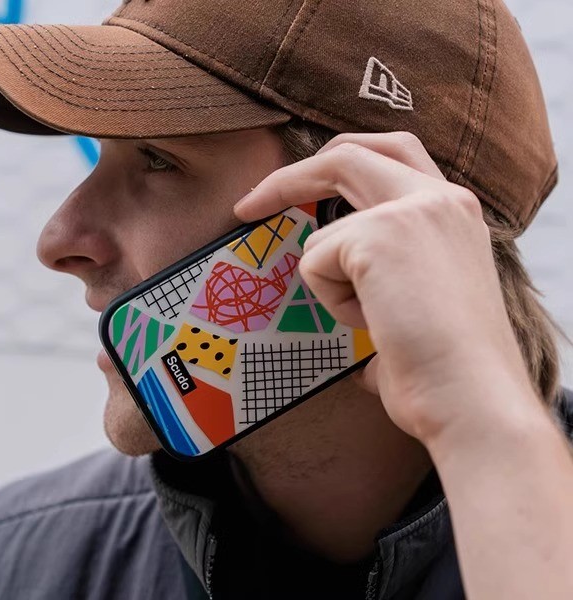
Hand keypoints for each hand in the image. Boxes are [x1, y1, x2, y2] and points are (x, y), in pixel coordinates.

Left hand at [234, 132, 536, 446]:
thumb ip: (387, 273)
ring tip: (376, 320)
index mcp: (452, 212)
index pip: (391, 154)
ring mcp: (411, 211)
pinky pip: (317, 263)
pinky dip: (333, 301)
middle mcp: (438, 199)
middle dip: (292, 176)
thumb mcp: (421, 298)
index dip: (339, 162)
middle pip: (348, 154)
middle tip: (251, 204)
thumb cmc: (446, 366)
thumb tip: (343, 288)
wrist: (472, 400)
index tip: (300, 188)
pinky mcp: (378, 236)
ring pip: (325, 234)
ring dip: (333, 284)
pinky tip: (373, 323)